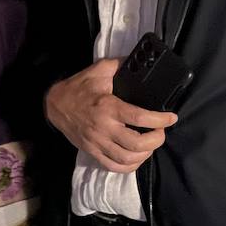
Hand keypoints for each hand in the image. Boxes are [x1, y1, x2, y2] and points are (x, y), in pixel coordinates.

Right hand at [45, 59, 177, 172]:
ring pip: (128, 159)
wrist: (54, 104)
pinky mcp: (92, 151)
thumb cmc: (78, 87)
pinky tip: (136, 157)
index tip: (171, 117)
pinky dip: (130, 166)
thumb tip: (139, 58)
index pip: (140, 118)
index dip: (160, 120)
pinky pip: (114, 167)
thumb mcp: (98, 70)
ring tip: (150, 143)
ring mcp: (97, 142)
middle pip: (137, 144)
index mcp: (108, 107)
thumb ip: (119, 64)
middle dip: (156, 140)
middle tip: (160, 131)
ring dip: (146, 154)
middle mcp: (103, 128)